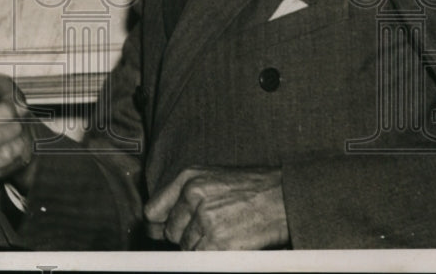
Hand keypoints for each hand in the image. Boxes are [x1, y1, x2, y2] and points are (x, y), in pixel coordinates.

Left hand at [144, 166, 288, 249]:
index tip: (160, 231)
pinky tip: (227, 243)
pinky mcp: (218, 241)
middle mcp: (193, 195)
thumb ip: (182, 196)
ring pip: (186, 247)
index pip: (152, 210)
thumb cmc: (249, 188)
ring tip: (223, 232)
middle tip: (209, 228)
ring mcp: (205, 218)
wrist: (283, 197)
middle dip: (185, 236)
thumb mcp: (211, 178)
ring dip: (201, 247)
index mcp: (188, 178)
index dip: (157, 225)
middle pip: (170, 232)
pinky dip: (212, 257)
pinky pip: (201, 258)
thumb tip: (154, 224)